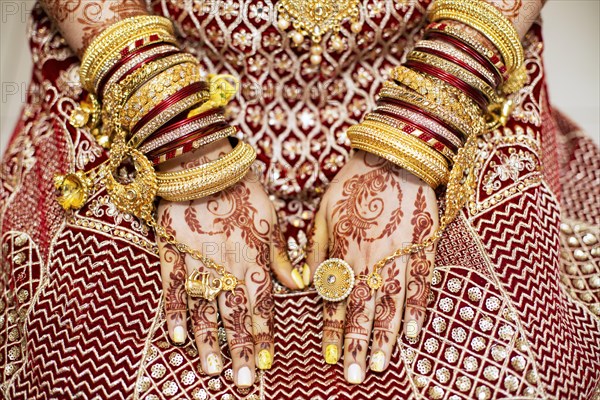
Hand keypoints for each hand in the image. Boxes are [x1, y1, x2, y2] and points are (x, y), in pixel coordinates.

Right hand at [157, 140, 299, 387]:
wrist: (204, 161)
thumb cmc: (243, 189)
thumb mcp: (271, 220)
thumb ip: (281, 257)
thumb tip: (301, 286)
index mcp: (253, 258)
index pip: (261, 305)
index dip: (263, 335)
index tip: (266, 363)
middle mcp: (227, 265)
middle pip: (233, 315)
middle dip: (240, 349)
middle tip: (243, 381)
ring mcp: (196, 260)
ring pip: (204, 308)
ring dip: (209, 340)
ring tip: (213, 368)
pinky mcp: (171, 252)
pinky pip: (172, 287)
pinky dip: (174, 312)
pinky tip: (177, 336)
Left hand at [306, 150, 438, 383]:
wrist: (393, 156)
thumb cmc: (353, 184)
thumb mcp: (323, 213)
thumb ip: (316, 250)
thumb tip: (308, 282)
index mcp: (343, 253)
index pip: (335, 301)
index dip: (331, 331)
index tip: (327, 356)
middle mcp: (369, 261)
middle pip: (362, 311)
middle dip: (356, 345)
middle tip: (354, 375)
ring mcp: (398, 257)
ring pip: (390, 305)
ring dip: (384, 337)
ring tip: (379, 364)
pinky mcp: (422, 249)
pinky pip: (420, 286)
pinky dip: (416, 310)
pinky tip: (413, 332)